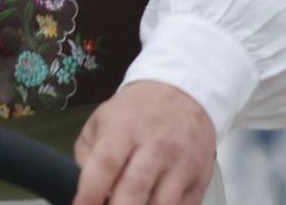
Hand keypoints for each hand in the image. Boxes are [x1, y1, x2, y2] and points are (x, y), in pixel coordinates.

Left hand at [72, 81, 214, 204]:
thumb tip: (86, 191)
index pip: (105, 166)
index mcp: (125, 131)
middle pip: (133, 191)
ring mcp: (181, 163)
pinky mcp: (199, 177)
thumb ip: (85, 157)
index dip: (89, 196)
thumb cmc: (139, 111)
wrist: (185, 91)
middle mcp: (156, 147)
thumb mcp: (101, 120)